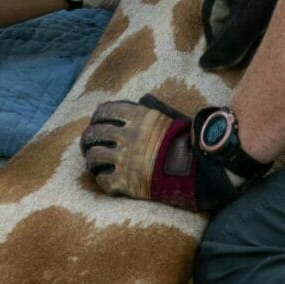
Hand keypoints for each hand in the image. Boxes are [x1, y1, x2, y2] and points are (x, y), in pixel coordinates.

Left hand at [80, 96, 267, 212]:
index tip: (96, 122)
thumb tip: (142, 101)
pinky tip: (104, 178)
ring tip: (93, 162)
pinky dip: (101, 179)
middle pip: (94, 134)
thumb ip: (149, 111)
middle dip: (88, 139)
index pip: (104, 112)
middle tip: (88, 144)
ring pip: (93, 156)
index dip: (97, 117)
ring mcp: (124, 160)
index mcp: (135, 118)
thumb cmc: (185, 143)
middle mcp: (126, 137)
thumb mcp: (166, 118)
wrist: (196, 169)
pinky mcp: (125, 182)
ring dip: (91, 159)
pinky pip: (102, 180)